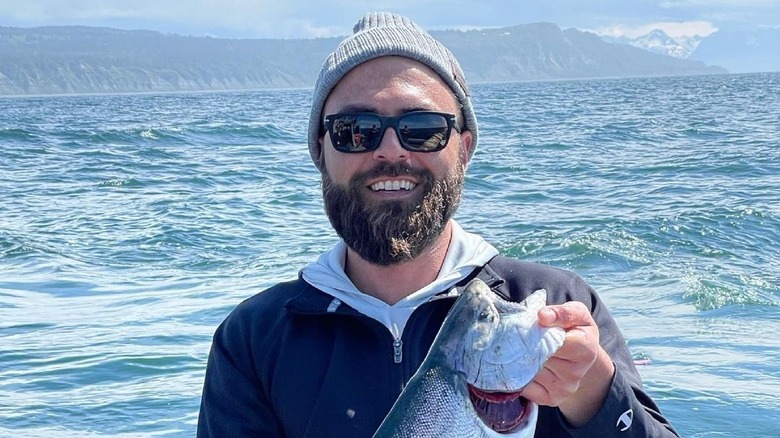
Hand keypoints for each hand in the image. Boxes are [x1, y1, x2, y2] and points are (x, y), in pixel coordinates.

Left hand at [521, 301, 614, 426]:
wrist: (581, 358)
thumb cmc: (576, 330)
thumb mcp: (576, 313)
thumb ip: (562, 312)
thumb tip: (542, 315)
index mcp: (586, 349)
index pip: (555, 342)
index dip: (539, 331)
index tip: (533, 324)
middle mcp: (575, 374)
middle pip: (537, 357)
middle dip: (524, 344)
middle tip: (517, 333)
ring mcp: (563, 389)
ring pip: (527, 370)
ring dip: (517, 358)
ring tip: (520, 347)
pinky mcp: (550, 399)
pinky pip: (523, 386)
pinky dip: (517, 373)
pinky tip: (521, 363)